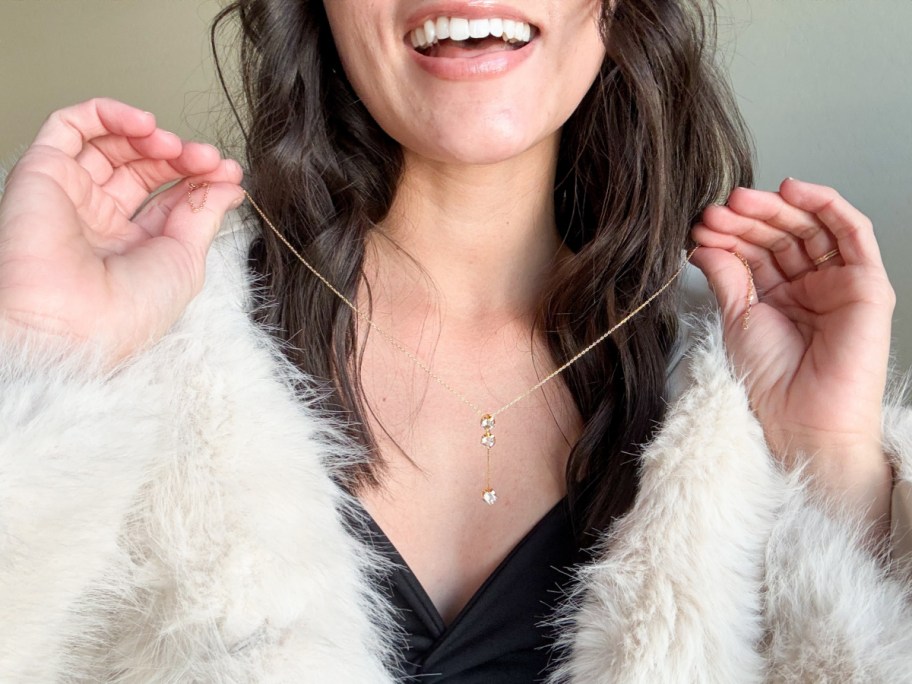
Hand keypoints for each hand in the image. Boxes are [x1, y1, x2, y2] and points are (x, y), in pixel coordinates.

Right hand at [0, 98, 244, 362]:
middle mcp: (100, 222)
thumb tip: (227, 185)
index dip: (200, 180)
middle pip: (144, 168)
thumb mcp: (184, 262)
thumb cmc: (123, 314)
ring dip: (150, 135)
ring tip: (176, 146)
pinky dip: (108, 113)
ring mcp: (71, 196)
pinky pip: (70, 126)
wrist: (68, 325)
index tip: (228, 172)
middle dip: (182, 157)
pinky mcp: (41, 173)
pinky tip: (142, 123)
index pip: (169, 199)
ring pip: (110, 144)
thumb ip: (203, 215)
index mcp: (132, 250)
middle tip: (207, 159)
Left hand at [691, 179, 893, 530]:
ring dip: (776, 209)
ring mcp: (838, 283)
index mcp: (778, 297)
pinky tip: (793, 190)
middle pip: (780, 236)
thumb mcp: (737, 318)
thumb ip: (727, 274)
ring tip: (739, 201)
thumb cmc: (770, 382)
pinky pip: (853, 233)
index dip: (729, 234)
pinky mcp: (867, 284)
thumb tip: (704, 240)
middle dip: (746, 219)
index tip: (699, 226)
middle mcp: (809, 287)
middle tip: (716, 210)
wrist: (801, 419)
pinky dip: (826, 205)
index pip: (755, 251)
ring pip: (811, 228)